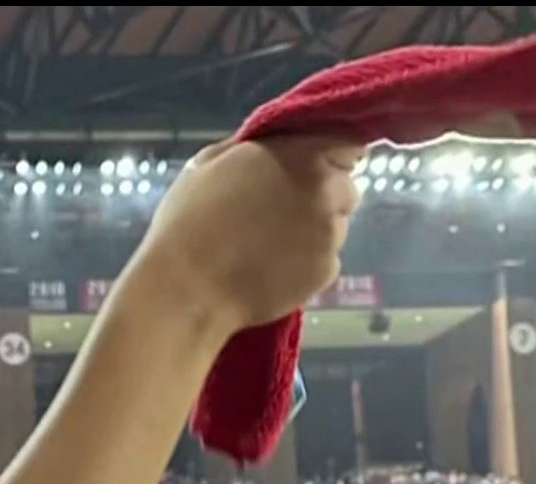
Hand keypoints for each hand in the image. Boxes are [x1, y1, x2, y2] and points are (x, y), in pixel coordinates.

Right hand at [140, 137, 361, 330]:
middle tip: (282, 213)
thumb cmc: (189, 220)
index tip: (308, 171)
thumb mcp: (210, 162)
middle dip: (323, 197)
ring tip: (271, 247)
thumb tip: (274, 144)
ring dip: (314, 233)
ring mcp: (331, 235)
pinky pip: (325, 262)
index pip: (348, 146)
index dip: (330, 158)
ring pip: (336, 228)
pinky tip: (272, 270)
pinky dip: (307, 265)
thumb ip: (254, 147)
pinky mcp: (326, 272)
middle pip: (346, 189)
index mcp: (301, 155)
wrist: (187, 288)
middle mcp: (326, 191)